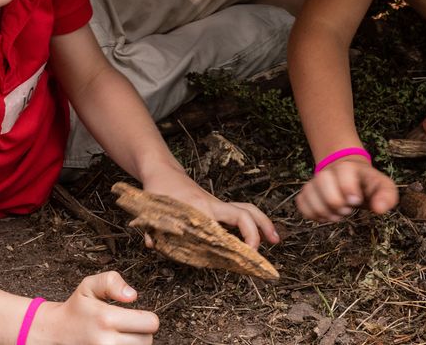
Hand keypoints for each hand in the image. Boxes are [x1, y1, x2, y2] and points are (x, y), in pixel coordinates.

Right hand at [34, 271, 157, 343]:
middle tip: (128, 326)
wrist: (58, 332)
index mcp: (105, 318)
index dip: (147, 317)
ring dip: (135, 343)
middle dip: (142, 332)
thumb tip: (132, 295)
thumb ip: (112, 282)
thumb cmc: (77, 308)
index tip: (136, 315)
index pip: (150, 323)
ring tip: (122, 335)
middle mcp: (106, 342)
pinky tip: (119, 342)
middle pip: (147, 340)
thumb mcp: (89, 285)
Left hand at [143, 171, 279, 247]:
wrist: (163, 173)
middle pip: (248, 212)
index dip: (247, 235)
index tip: (248, 252)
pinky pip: (239, 214)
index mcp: (203, 208)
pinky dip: (250, 224)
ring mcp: (217, 206)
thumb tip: (152, 244)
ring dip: (262, 224)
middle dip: (262, 228)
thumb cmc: (159, 191)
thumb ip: (152, 230)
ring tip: (273, 240)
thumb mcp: (152, 211)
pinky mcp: (216, 208)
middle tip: (271, 245)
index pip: (235, 218)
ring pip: (247, 211)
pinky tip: (252, 238)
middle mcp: (215, 206)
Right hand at [295, 157, 397, 222]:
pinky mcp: (307, 193)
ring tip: (336, 215)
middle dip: (334, 201)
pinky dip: (311, 214)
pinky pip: (301, 203)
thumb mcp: (383, 187)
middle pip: (322, 180)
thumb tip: (379, 209)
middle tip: (347, 210)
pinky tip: (325, 216)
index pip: (343, 172)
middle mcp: (329, 172)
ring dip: (323, 210)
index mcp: (348, 167)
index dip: (348, 189)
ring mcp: (315, 182)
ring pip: (308, 193)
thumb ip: (387, 196)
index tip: (356, 201)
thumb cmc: (368, 185)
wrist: (351, 178)